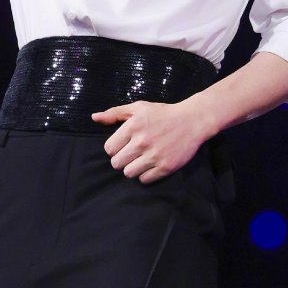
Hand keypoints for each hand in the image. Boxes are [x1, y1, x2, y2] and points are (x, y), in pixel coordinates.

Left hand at [91, 99, 208, 182]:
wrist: (192, 121)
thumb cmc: (163, 113)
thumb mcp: (138, 107)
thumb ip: (115, 113)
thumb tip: (94, 117)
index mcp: (133, 127)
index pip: (109, 149)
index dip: (114, 148)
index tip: (123, 145)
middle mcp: (142, 142)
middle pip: (116, 163)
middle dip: (122, 159)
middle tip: (131, 153)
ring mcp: (154, 156)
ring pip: (129, 173)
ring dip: (133, 168)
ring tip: (141, 160)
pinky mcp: (165, 167)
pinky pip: (145, 179)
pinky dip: (146, 174)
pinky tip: (151, 165)